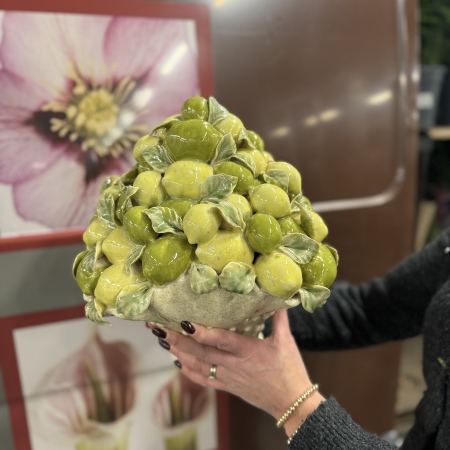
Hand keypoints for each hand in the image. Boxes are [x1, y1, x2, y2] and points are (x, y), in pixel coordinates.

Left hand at [148, 310, 323, 435]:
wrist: (290, 402)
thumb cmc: (289, 370)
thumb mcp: (286, 341)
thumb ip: (278, 318)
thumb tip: (276, 298)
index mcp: (249, 350)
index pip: (222, 339)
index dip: (203, 332)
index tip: (185, 322)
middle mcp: (234, 364)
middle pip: (202, 351)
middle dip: (178, 339)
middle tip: (159, 327)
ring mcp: (228, 377)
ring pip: (199, 365)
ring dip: (179, 352)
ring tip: (162, 340)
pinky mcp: (227, 386)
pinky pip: (205, 380)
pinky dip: (189, 372)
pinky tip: (178, 363)